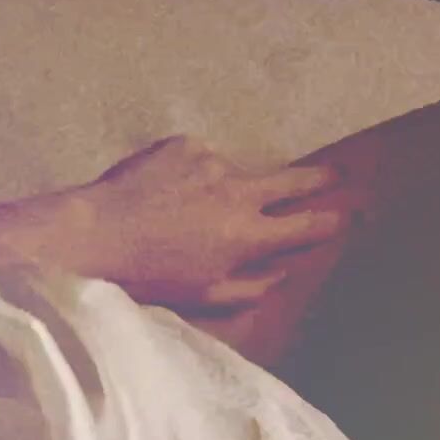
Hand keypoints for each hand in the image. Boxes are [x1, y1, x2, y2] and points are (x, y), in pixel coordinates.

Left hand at [50, 136, 354, 310]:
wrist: (92, 234)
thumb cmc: (146, 276)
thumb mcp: (202, 295)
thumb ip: (251, 286)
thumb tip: (284, 273)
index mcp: (248, 235)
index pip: (306, 225)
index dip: (331, 220)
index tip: (347, 213)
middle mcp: (239, 192)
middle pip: (294, 179)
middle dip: (318, 178)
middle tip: (333, 174)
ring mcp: (212, 162)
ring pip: (239, 171)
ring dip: (230, 185)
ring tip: (194, 207)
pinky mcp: (185, 144)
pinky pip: (201, 158)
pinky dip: (193, 173)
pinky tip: (167, 192)